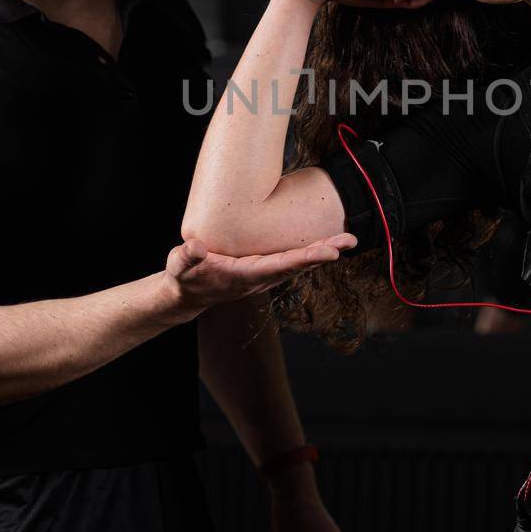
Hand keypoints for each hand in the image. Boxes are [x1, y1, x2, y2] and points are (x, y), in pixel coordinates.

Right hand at [165, 235, 354, 315]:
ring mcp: (266, 275)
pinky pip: (294, 260)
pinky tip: (328, 241)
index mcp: (246, 275)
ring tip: (349, 238)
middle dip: (325, 252)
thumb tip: (195, 247)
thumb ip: (186, 257)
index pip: (282, 265)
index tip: (330, 252)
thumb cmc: (185, 277)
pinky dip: (313, 252)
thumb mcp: (180, 266)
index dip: (306, 257)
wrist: (189, 293)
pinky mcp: (266, 269)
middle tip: (351, 240)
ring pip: (301, 263)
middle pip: (300, 264)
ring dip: (325, 251)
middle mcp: (262, 278)